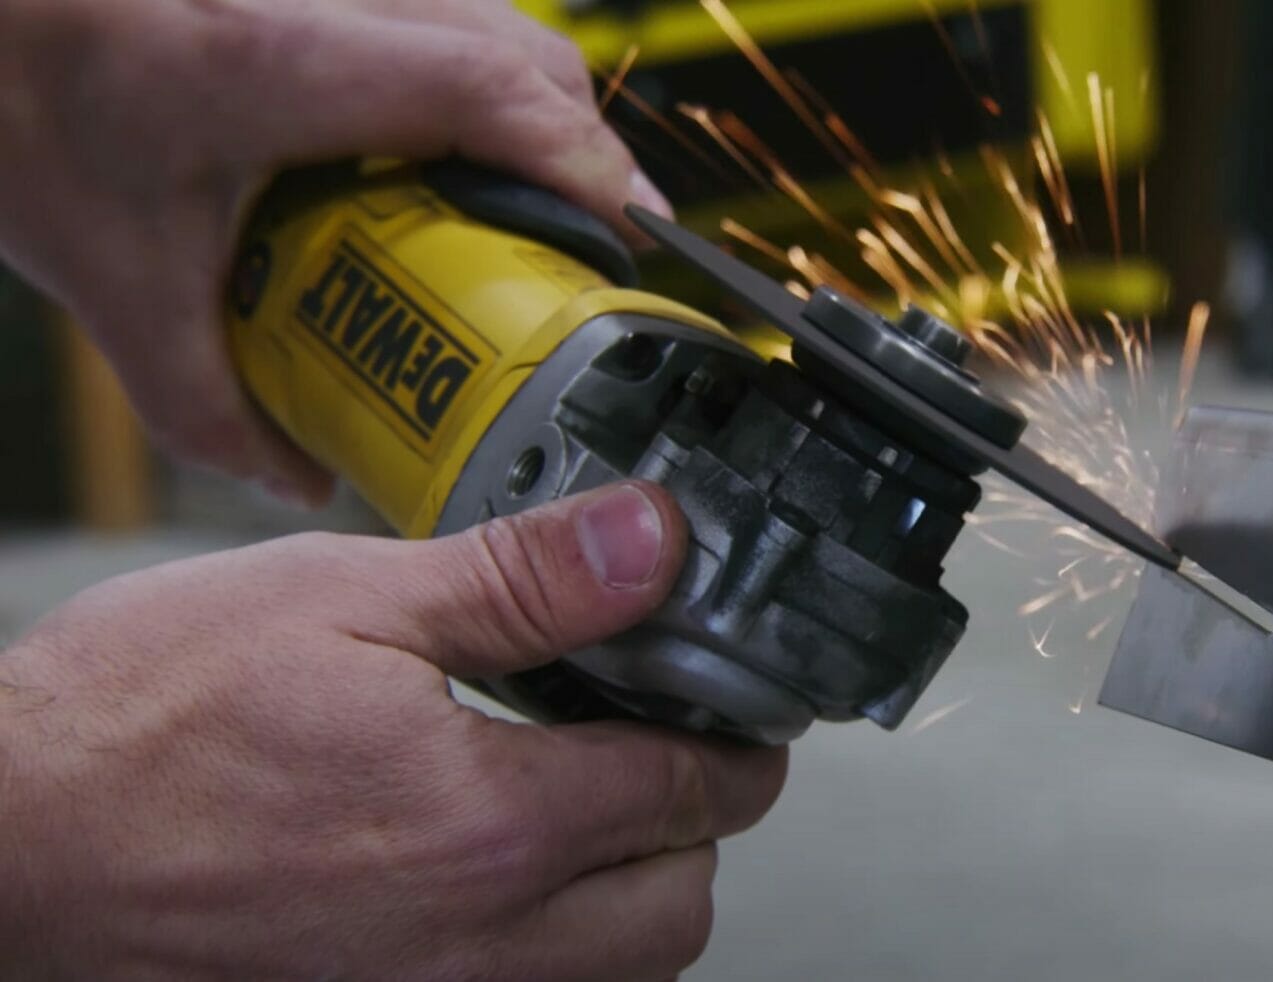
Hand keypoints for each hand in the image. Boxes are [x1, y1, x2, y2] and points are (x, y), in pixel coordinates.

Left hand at [0, 0, 669, 503]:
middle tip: (596, 250)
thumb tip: (302, 472)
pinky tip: (473, 150)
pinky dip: (496, 84)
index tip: (626, 242)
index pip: (489, 95)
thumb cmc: (14, 108)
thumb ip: (206, 401)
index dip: (583, 168)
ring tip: (552, 209)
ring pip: (507, 23)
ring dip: (548, 117)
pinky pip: (459, 16)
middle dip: (586, 156)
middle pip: (528, 56)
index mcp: (273, 62)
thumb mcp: (109, 279)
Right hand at [0, 481, 785, 979]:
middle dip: (695, 825)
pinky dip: (548, 952)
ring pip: (612, 975)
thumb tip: (652, 541)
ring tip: (578, 813)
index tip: (733, 703)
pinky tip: (495, 883)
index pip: (695, 791)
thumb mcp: (336, 600)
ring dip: (629, 896)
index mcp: (488, 827)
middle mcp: (477, 947)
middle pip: (678, 906)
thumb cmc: (135, 728)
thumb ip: (519, 580)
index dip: (736, 736)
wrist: (1, 851)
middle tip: (658, 753)